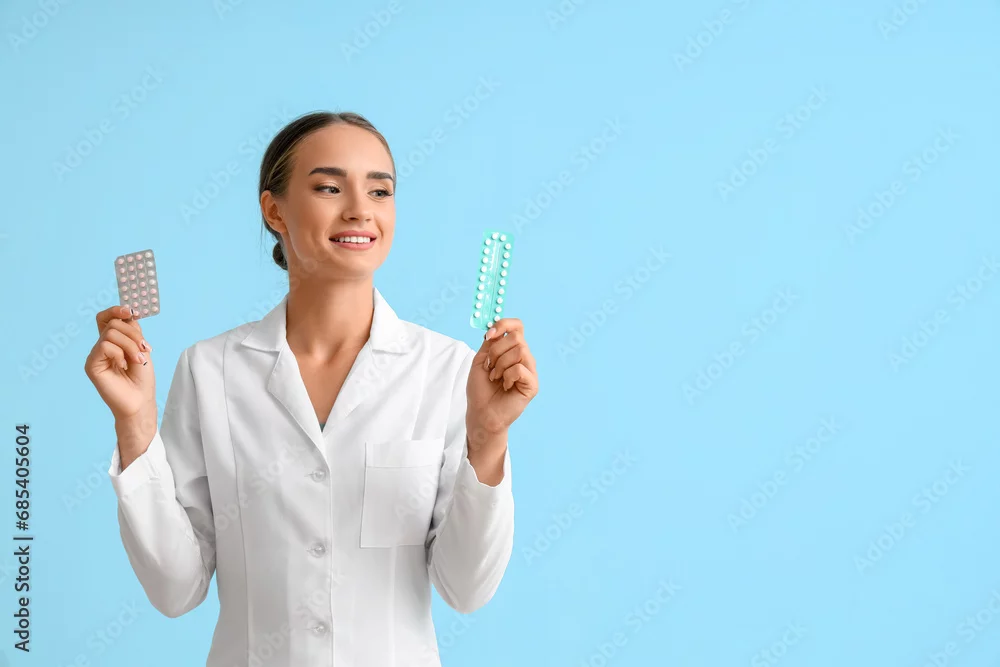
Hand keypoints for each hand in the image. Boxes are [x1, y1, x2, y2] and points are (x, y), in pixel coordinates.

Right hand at [84, 305, 156, 420]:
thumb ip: (133, 331)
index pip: (106, 318)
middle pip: (112, 324)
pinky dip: (120, 354)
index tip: (130, 311)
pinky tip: (124, 366)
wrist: (140, 401)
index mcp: (113, 342)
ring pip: (110, 334)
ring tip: (137, 359)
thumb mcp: (141, 348)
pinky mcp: (91, 365)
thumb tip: (129, 313)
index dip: (116, 310)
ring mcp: (95, 355)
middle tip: (145, 348)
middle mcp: (101, 347)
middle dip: (133, 334)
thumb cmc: (141, 378)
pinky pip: (104, 346)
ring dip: (130, 345)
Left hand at [466, 318, 538, 438]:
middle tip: (490, 367)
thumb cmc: (481, 389)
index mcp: (512, 350)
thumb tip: (495, 328)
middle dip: (497, 350)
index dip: (504, 324)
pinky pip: (520, 369)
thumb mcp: (481, 360)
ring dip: (500, 365)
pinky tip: (505, 386)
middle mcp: (524, 358)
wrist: (481, 413)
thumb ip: (490, 342)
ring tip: (496, 378)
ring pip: (519, 351)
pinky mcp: (532, 384)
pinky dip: (507, 376)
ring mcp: (530, 371)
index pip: (517, 326)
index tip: (489, 335)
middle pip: (516, 337)